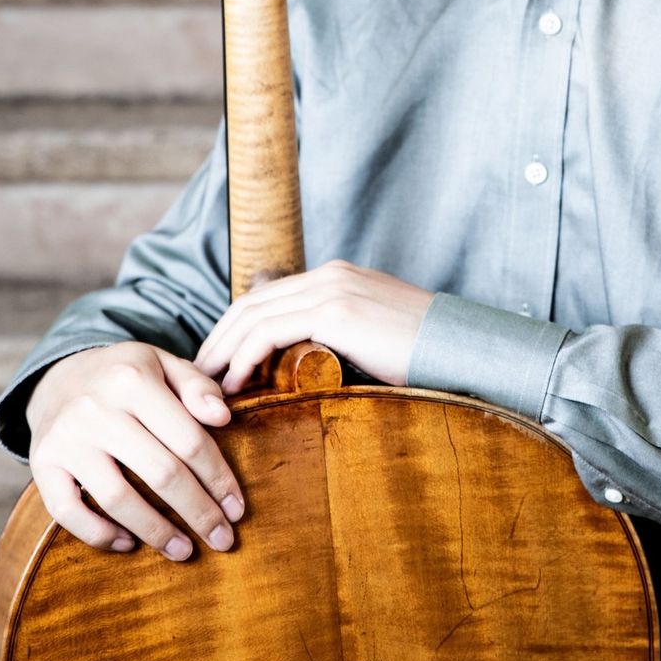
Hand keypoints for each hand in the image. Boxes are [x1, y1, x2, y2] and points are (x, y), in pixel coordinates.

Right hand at [26, 342, 244, 561]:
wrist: (59, 376)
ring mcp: (66, 438)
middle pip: (160, 473)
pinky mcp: (42, 464)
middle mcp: (97, 408)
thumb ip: (197, 386)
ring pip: (118, 498)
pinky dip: (99, 534)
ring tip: (184, 551)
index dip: (218, 479)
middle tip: (222, 540)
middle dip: (198, 512)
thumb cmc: (126, 375)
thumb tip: (223, 417)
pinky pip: (68, 512)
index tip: (238, 509)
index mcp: (134, 379)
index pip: (189, 439)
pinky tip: (129, 544)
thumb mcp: (164, 364)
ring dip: (156, 532)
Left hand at [194, 259, 434, 392]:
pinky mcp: (335, 311)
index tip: (218, 363)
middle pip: (252, 302)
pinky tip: (234, 384)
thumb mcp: (376, 338)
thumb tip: (309, 372)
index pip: (269, 296)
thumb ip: (342, 340)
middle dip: (218, 339)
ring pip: (253, 315)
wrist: (464, 348)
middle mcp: (330, 275)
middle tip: (196, 376)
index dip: (236, 329)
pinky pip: (269, 331)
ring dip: (222, 351)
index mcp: (338, 277)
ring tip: (204, 385)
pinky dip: (243, 357)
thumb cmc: (426, 356)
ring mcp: (332, 289)